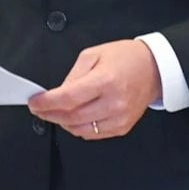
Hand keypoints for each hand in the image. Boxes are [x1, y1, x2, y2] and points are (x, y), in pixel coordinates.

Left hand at [27, 39, 161, 139]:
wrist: (154, 69)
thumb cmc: (125, 59)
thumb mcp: (93, 55)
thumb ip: (73, 76)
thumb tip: (57, 93)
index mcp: (105, 81)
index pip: (67, 99)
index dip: (46, 103)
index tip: (34, 102)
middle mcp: (114, 102)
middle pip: (71, 117)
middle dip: (49, 114)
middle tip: (39, 108)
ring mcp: (120, 118)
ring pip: (80, 130)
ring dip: (62, 123)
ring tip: (54, 113)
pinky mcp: (123, 127)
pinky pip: (94, 134)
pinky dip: (78, 128)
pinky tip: (73, 118)